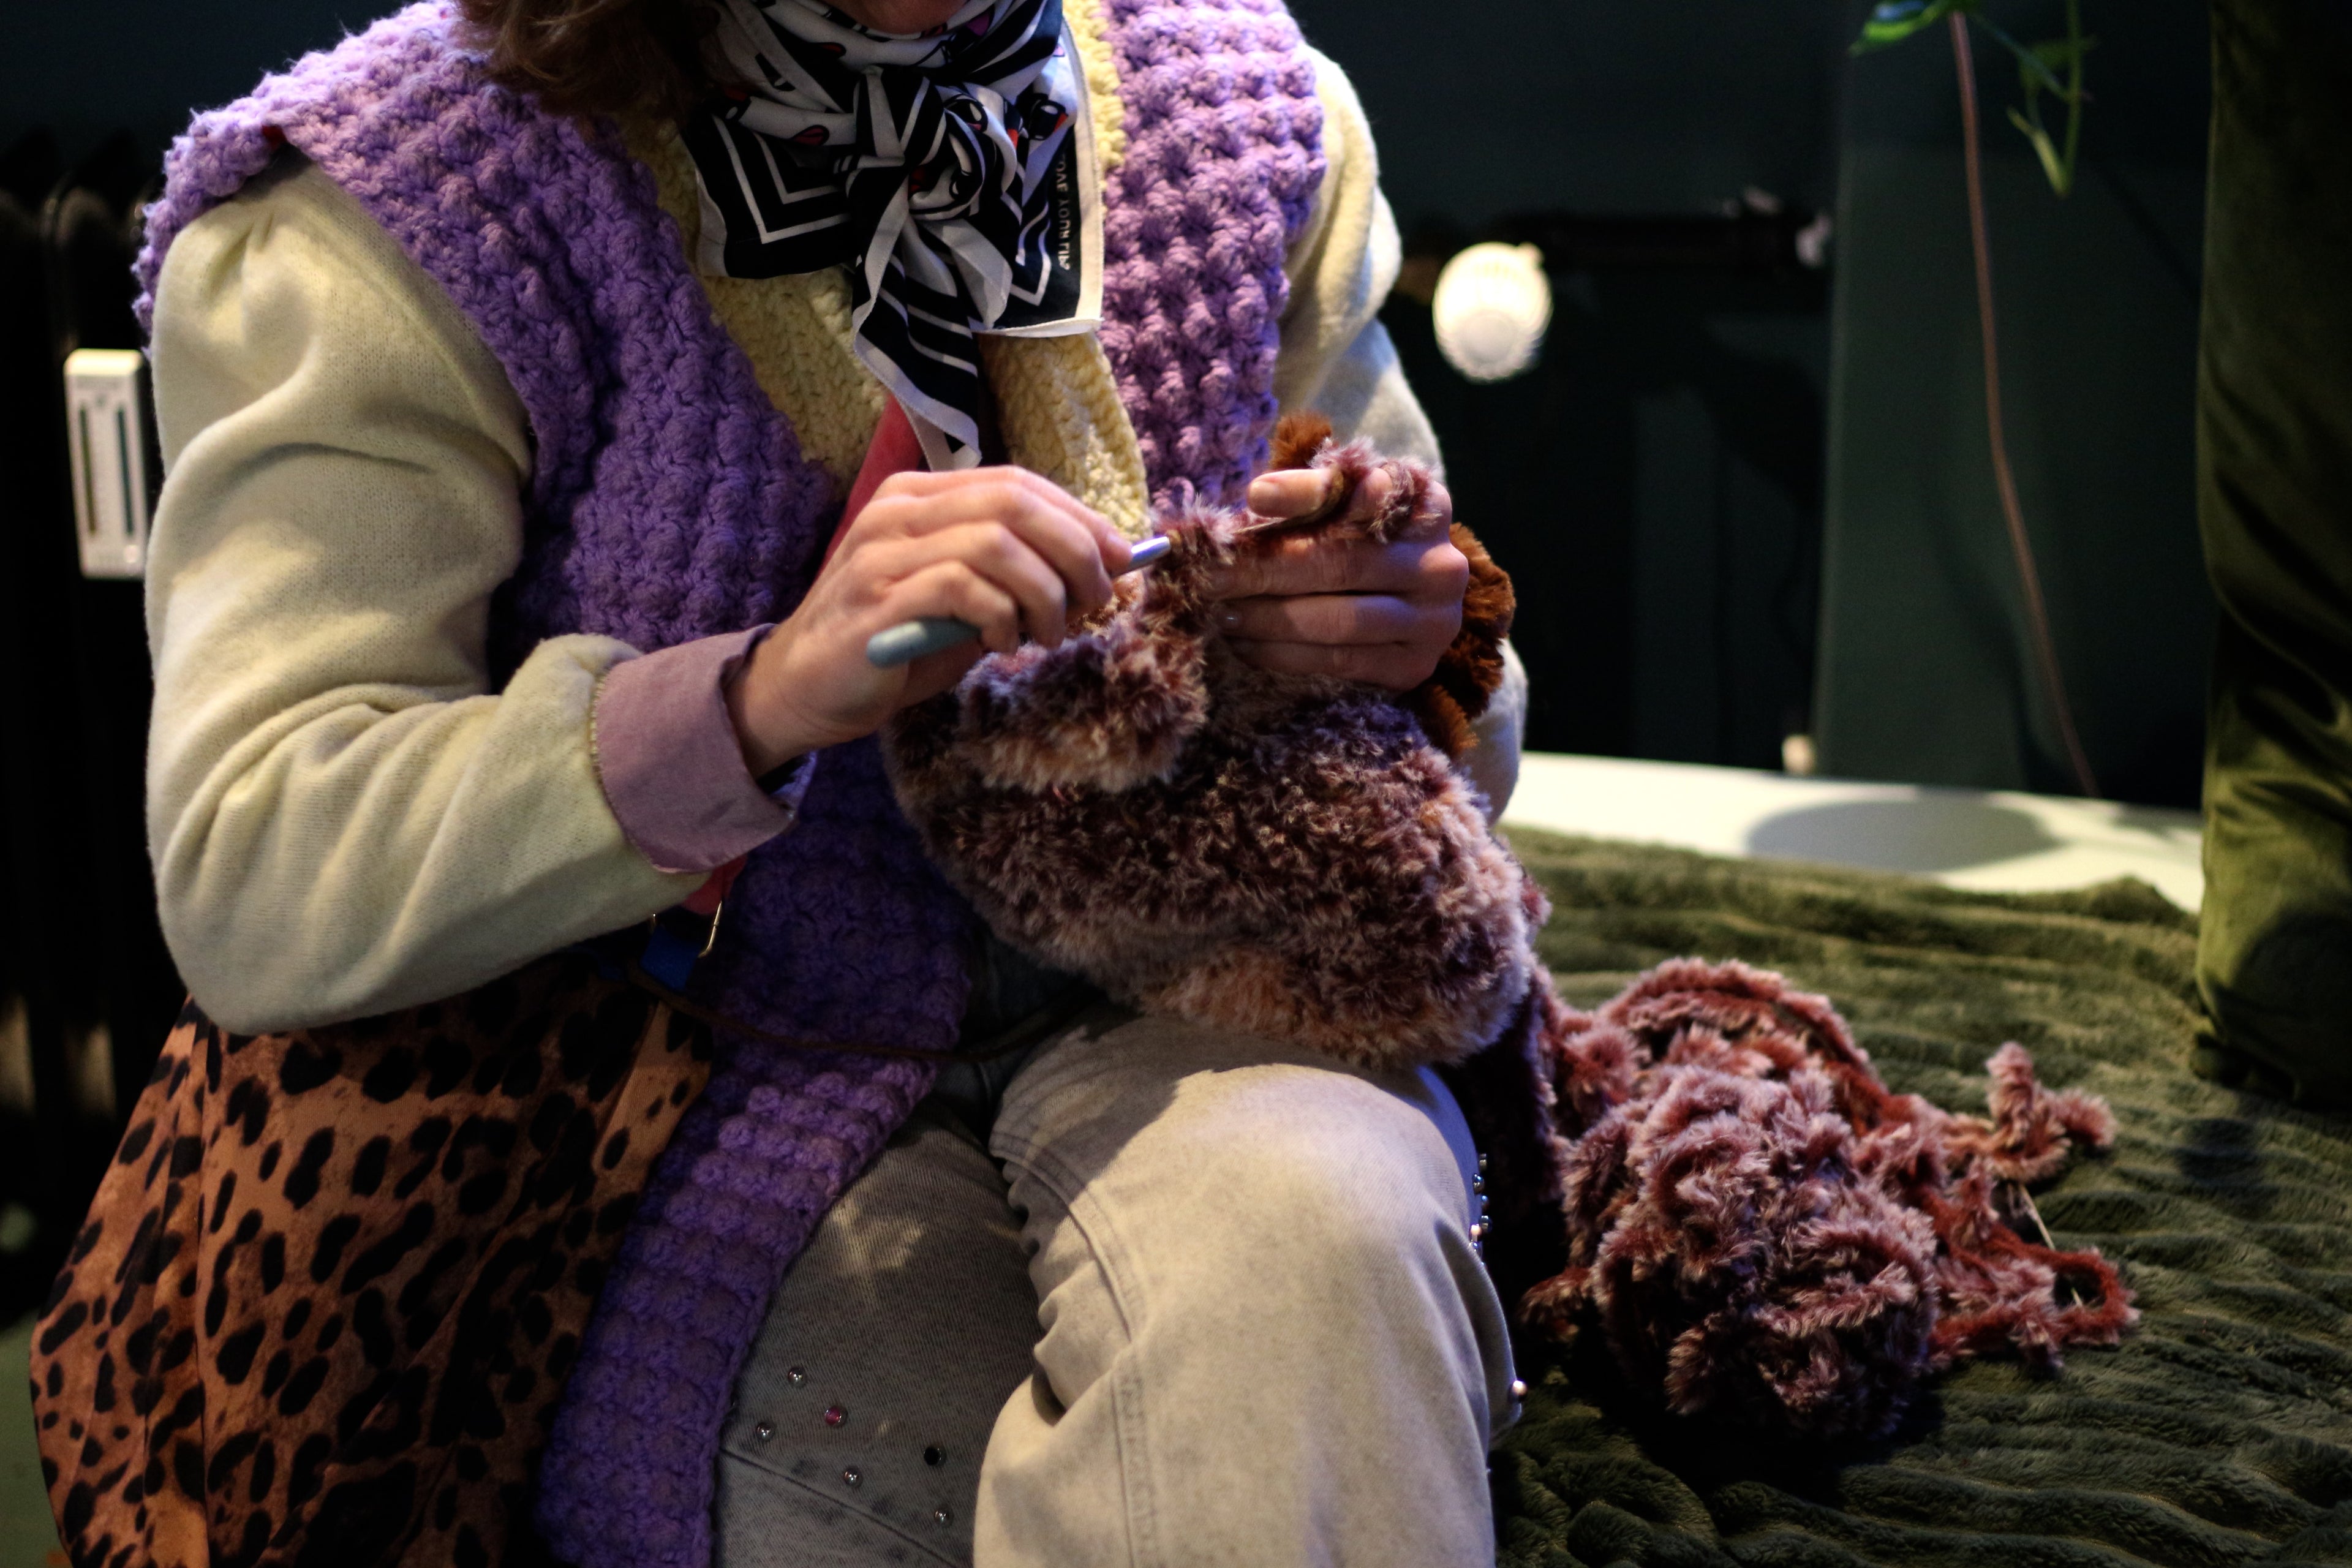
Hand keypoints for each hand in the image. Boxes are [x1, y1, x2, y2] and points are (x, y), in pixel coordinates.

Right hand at [727, 467, 1131, 775]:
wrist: (804, 689)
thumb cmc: (895, 645)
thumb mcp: (965, 603)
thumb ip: (1017, 578)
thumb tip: (1103, 569)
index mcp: (922, 495)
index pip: (1018, 483)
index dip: (1081, 517)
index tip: (1125, 557)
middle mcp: (900, 510)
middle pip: (1015, 502)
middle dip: (1076, 549)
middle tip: (1099, 598)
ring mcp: (883, 550)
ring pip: (996, 542)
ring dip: (1045, 590)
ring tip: (1052, 633)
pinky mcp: (877, 598)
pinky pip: (964, 587)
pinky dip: (1002, 616)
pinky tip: (1003, 643)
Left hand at [1213, 463, 1467, 688]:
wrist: (1403, 600)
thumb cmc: (1358, 540)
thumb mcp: (1343, 501)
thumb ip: (1309, 490)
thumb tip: (1258, 496)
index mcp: (1429, 506)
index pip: (1363, 496)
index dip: (1306, 494)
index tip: (1252, 496)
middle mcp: (1441, 565)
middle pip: (1340, 565)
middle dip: (1263, 569)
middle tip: (1208, 573)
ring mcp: (1434, 623)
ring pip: (1336, 622)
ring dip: (1266, 619)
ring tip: (1219, 610)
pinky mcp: (1413, 668)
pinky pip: (1337, 662)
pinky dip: (1283, 654)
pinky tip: (1244, 643)